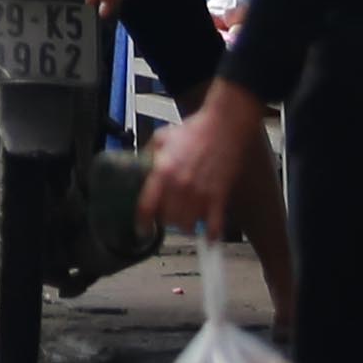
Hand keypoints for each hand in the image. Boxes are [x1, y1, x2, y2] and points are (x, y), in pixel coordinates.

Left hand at [143, 81, 266, 229]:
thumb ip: (148, 156)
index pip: (146, 207)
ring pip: (188, 226)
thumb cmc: (194, 130)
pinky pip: (214, 225)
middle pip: (167, 220)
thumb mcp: (161, 138)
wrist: (224, 125)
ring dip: (185, 226)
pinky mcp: (219, 196)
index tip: (142, 229)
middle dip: (165, 221)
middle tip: (167, 218)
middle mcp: (179, 186)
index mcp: (162, 171)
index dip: (142, 222)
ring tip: (185, 221)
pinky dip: (211, 234)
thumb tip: (138, 168)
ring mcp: (201, 193)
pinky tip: (209, 236)